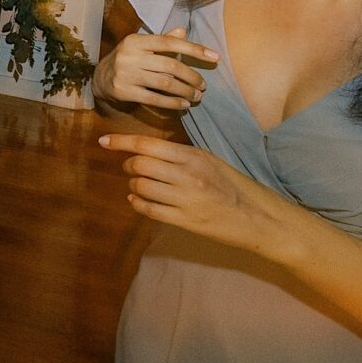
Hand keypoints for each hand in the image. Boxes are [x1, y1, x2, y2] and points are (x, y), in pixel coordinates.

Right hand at [93, 26, 216, 110]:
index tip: (215, 57)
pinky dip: (172, 103)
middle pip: (170, 65)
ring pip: (165, 83)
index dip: (194, 49)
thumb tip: (183, 31)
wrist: (99, 78)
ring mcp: (126, 74)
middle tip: (203, 85)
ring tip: (196, 96)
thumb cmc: (128, 59)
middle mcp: (130, 55)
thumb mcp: (141, 46)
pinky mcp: (124, 91)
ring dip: (185, 91)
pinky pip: (154, 99)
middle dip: (192, 76)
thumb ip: (162, 40)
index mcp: (136, 40)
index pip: (169, 42)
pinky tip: (183, 104)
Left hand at [99, 133, 288, 255]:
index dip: (121, 142)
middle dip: (128, 166)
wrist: (257, 218)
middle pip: (139, 165)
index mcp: (194, 156)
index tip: (104, 141)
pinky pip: (148, 210)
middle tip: (131, 169)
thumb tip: (146, 151)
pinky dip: (137, 204)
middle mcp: (187, 176)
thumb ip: (180, 156)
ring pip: (140, 187)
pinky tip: (138, 201)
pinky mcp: (184, 221)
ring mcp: (185, 199)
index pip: (148, 144)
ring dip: (133, 185)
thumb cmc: (233, 186)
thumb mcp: (210, 161)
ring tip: (139, 186)